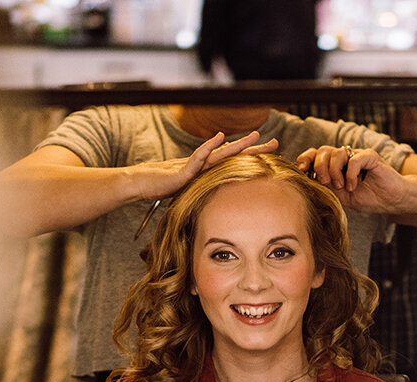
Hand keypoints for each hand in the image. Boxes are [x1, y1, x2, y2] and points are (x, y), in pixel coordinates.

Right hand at [130, 131, 279, 200]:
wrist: (140, 183)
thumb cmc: (161, 187)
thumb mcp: (189, 194)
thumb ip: (203, 196)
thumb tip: (219, 211)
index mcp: (208, 172)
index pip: (235, 164)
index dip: (253, 160)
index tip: (272, 157)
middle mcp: (204, 165)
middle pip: (234, 156)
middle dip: (255, 149)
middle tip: (276, 142)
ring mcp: (194, 166)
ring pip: (220, 153)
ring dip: (238, 144)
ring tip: (255, 136)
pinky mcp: (183, 170)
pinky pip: (197, 157)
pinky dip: (208, 147)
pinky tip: (219, 138)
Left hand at [295, 144, 408, 215]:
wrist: (391, 200)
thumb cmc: (368, 198)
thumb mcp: (341, 196)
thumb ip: (326, 187)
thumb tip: (305, 181)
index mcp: (336, 164)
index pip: (315, 154)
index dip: (306, 159)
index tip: (302, 171)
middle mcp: (345, 156)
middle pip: (323, 151)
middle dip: (319, 167)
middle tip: (325, 182)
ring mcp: (357, 155)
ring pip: (337, 153)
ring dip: (335, 172)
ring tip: (342, 187)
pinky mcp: (370, 156)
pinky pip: (354, 159)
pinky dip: (350, 174)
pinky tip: (353, 186)